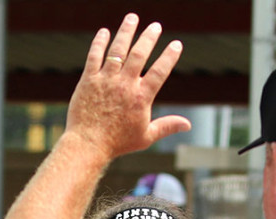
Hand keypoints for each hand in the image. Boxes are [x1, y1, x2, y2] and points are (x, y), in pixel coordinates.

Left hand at [65, 14, 189, 161]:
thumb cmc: (117, 142)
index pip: (160, 71)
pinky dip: (99, 43)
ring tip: (132, 18)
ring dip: (126, 32)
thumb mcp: (146, 136)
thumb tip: (188, 124)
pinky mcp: (88, 80)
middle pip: (139, 54)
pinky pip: (94, 57)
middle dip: (148, 37)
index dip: (169, 56)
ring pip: (117, 50)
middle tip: (155, 26)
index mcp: (141, 97)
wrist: (87, 144)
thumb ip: (167, 126)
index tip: (176, 44)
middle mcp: (124, 85)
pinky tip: (104, 32)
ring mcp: (105, 80)